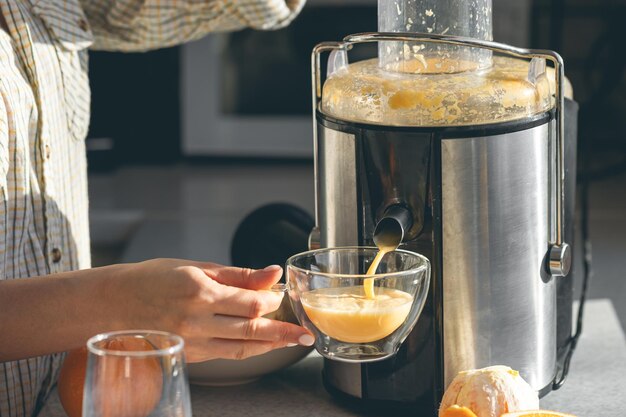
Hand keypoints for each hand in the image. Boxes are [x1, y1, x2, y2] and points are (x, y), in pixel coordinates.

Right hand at [113, 259, 313, 361]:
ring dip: (271, 344)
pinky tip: (262, 344)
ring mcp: (193, 342)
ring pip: (243, 347)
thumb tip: (272, 272)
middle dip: (284, 331)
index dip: (274, 299)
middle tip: (306, 332)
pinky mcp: (190, 355)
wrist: (112, 304)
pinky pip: (227, 354)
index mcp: (200, 292)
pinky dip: (248, 349)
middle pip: (253, 329)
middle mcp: (197, 321)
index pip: (252, 302)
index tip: (281, 293)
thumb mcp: (196, 267)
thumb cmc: (151, 279)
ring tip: (293, 341)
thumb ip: (238, 274)